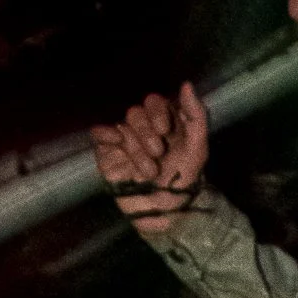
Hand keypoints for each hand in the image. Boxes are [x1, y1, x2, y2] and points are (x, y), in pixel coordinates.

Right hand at [91, 84, 209, 239]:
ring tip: (150, 171)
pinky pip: (100, 134)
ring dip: (136, 149)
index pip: (154, 101)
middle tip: (158, 152)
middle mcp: (143, 129)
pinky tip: (117, 143)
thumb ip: (196, 115)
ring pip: (121, 127)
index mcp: (164, 123)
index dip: (157, 111)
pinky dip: (106, 134)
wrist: (169, 214)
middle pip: (135, 113)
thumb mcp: (198, 148)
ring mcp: (124, 141)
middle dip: (146, 131)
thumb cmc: (185, 181)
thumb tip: (186, 84)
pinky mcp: (108, 155)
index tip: (165, 130)